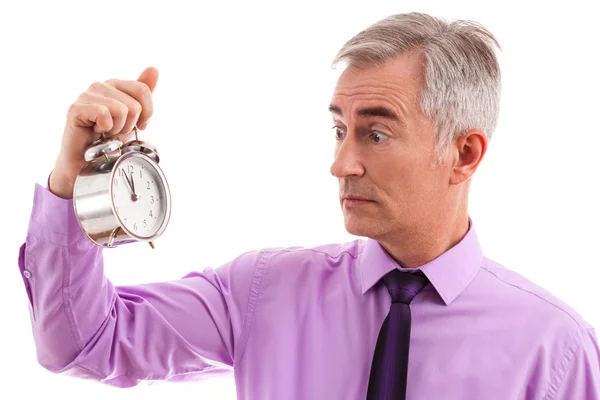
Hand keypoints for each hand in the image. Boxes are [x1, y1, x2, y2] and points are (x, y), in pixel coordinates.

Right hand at [49, 67, 158, 198]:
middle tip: (115, 132)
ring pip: (121, 110)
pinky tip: (95, 132)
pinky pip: (104, 115)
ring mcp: (87, 95)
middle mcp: (100, 86)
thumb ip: (143, 93)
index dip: (146, 113)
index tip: (139, 126)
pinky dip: (104, 129)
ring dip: (117, 129)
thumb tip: (154, 69)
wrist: (87, 161)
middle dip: (129, 125)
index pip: (143, 90)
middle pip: (134, 104)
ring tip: (105, 133)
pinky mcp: (76, 108)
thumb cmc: (109, 138)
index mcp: (115, 85)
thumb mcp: (134, 116)